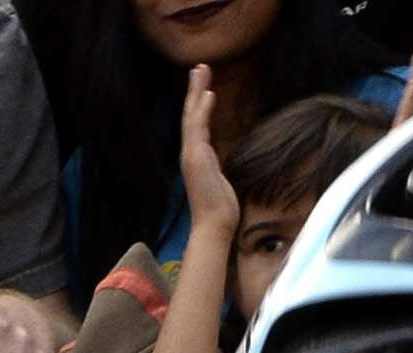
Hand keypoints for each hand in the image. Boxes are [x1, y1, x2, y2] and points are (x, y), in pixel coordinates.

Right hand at [177, 64, 238, 254]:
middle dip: (195, 89)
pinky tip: (208, 93)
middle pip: (190, 114)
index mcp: (197, 157)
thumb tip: (222, 167)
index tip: (205, 85)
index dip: (199, 102)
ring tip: (201, 70)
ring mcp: (191, 155)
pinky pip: (198, 128)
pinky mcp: (195, 159)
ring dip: (196, 91)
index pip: (196, 123)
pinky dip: (202, 110)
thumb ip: (218, 169)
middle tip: (200, 67)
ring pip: (192, 116)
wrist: (215, 226)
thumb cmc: (220, 209)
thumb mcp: (221, 182)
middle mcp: (190, 153)